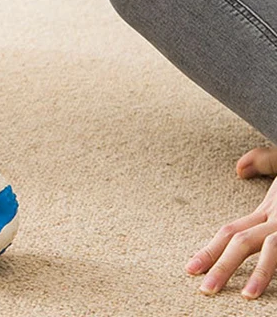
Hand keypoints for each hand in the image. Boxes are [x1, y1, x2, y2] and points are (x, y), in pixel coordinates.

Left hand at [187, 147, 276, 298]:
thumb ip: (262, 163)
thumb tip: (239, 169)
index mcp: (269, 209)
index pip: (231, 231)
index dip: (210, 249)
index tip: (191, 268)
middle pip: (243, 241)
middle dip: (221, 266)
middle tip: (204, 289)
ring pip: (271, 248)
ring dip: (259, 274)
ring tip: (246, 296)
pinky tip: (274, 290)